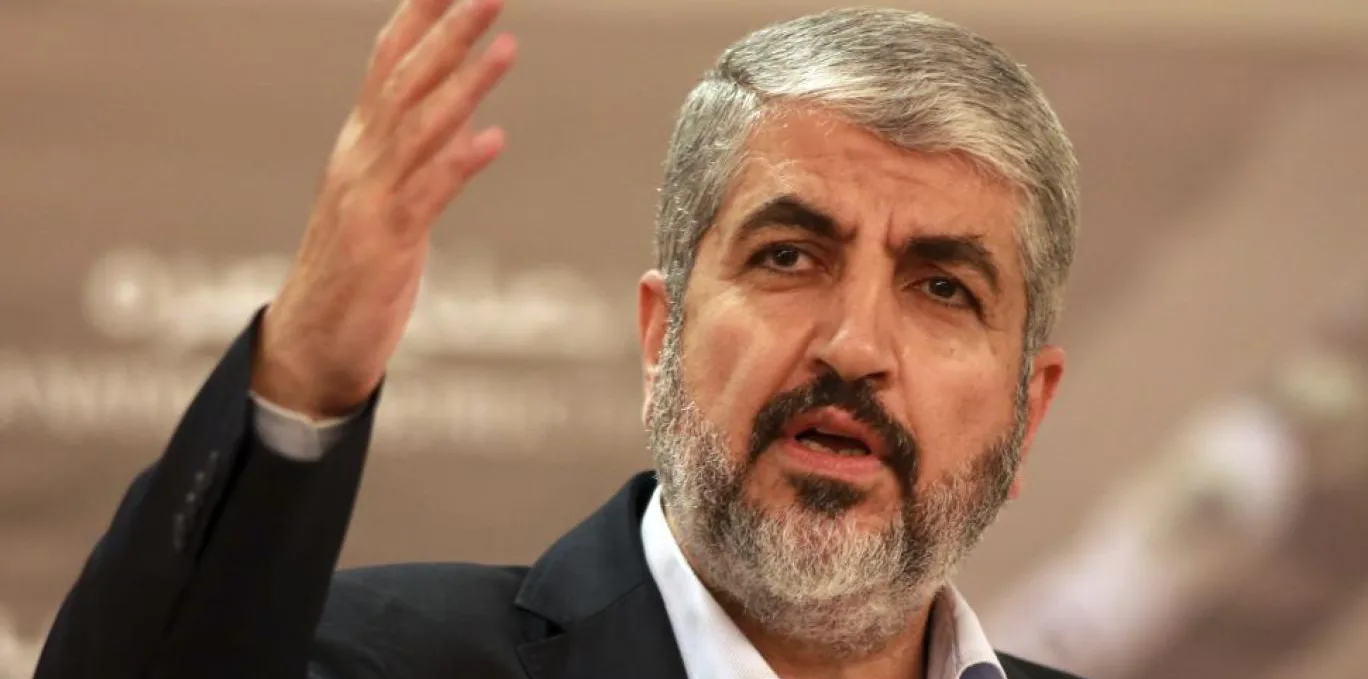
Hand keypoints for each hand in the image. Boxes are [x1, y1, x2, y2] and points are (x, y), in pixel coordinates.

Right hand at [252, 0, 516, 418]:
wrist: (309, 345)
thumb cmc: (353, 270)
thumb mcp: (386, 198)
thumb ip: (418, 153)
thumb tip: (465, 117)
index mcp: (361, 144)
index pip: (389, 61)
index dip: (421, 14)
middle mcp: (360, 160)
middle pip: (407, 81)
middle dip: (452, 30)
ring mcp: (369, 200)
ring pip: (419, 129)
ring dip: (465, 85)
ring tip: (507, 45)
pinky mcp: (383, 245)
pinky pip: (425, 197)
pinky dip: (458, 164)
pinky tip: (494, 140)